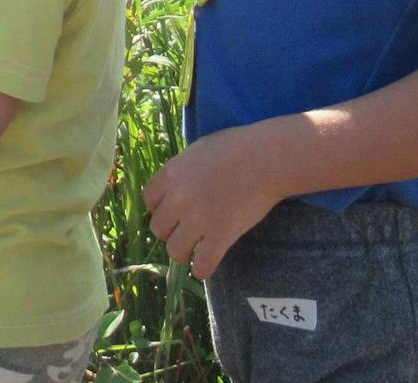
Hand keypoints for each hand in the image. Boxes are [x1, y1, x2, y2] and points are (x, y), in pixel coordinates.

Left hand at [143, 124, 284, 279]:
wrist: (268, 158)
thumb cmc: (238, 147)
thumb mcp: (199, 150)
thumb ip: (183, 169)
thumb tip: (176, 184)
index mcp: (171, 174)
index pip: (149, 201)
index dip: (160, 208)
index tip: (174, 212)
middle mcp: (179, 197)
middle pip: (158, 228)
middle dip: (171, 231)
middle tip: (187, 230)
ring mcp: (198, 218)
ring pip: (174, 250)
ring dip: (183, 252)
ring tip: (195, 248)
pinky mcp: (221, 235)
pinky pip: (201, 264)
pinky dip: (201, 269)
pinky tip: (205, 266)